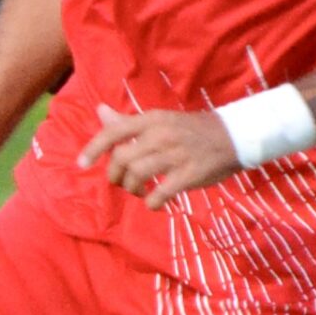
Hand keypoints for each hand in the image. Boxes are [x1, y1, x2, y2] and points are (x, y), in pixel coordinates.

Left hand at [77, 103, 239, 207]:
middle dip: (116, 176)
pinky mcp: (189, 175)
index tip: (81, 164)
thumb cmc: (192, 129)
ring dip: (133, 189)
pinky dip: (152, 202)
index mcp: (152, 120)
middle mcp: (161, 135)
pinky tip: (156, 202)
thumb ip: (129, 122)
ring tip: (140, 192)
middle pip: (122, 159)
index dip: (93, 148)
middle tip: (123, 182)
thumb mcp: (160, 120)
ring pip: (137, 176)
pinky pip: (159, 194)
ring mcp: (175, 155)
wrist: (234, 136)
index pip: (113, 131)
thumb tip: (100, 111)